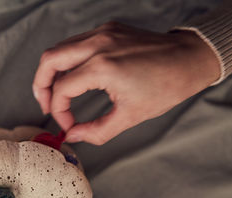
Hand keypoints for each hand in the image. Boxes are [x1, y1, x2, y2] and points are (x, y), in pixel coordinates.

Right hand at [33, 22, 219, 144]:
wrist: (190, 59)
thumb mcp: (131, 116)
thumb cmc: (166, 87)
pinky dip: (68, 60)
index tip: (68, 125)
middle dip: (41, 85)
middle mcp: (98, 43)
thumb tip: (74, 135)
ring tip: (57, 93)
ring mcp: (102, 32)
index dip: (59, 111)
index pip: (62, 89)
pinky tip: (75, 76)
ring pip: (60, 48)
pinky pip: (76, 42)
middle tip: (46, 105)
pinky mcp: (108, 29)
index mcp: (103, 66)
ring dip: (52, 71)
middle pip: (49, 60)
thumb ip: (97, 131)